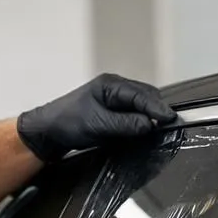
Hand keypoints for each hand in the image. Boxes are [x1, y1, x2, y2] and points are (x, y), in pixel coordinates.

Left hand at [16, 73, 179, 162]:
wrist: (47, 133)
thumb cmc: (66, 123)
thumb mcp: (98, 125)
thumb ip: (125, 124)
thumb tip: (149, 125)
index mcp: (110, 85)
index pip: (141, 94)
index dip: (157, 108)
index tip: (170, 118)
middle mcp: (113, 88)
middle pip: (145, 96)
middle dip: (157, 110)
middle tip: (170, 124)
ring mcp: (112, 99)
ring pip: (140, 105)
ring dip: (150, 115)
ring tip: (161, 127)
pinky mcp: (111, 111)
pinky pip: (132, 113)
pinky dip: (141, 120)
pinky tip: (145, 129)